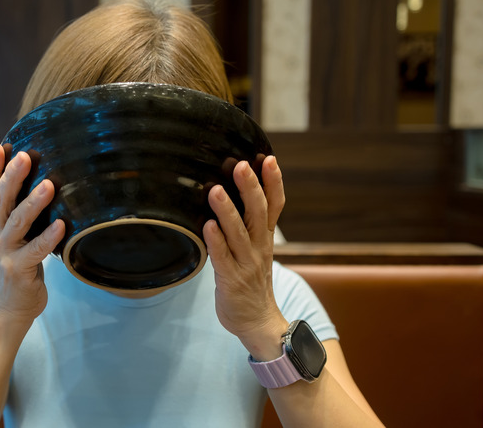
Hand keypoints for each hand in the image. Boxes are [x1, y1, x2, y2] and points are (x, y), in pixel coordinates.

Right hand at [0, 143, 64, 323]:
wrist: (11, 310)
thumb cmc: (20, 267)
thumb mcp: (15, 238)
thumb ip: (20, 215)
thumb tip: (43, 182)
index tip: (0, 145)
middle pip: (1, 201)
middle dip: (11, 176)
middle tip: (24, 155)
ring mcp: (4, 253)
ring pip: (17, 223)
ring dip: (33, 203)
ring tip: (48, 185)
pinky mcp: (18, 270)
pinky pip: (36, 251)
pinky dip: (49, 237)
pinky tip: (62, 225)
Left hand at [203, 156, 287, 360]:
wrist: (257, 322)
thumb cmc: (250, 281)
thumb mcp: (256, 249)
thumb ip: (248, 225)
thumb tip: (233, 194)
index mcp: (265, 238)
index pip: (275, 206)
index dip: (274, 182)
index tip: (269, 159)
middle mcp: (259, 248)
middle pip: (259, 213)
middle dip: (251, 188)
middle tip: (241, 165)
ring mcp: (245, 264)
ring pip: (238, 233)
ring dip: (227, 211)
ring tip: (216, 190)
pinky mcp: (230, 280)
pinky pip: (222, 257)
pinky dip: (215, 241)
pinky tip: (207, 225)